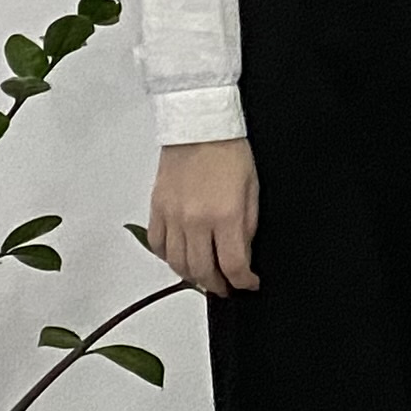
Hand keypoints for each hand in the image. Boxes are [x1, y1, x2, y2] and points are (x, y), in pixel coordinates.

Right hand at [149, 138, 259, 297]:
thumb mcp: (252, 189)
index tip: (248, 284)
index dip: (242, 282)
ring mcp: (173, 215)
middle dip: (217, 286)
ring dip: (192, 277)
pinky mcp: (157, 207)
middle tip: (226, 287)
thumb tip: (243, 254)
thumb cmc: (230, 149)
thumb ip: (247, 226)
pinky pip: (158, 244)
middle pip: (202, 271)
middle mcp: (196, 220)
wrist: (200, 123)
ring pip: (177, 264)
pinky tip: (180, 257)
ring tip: (205, 277)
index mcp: (225, 215)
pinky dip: (168, 257)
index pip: (232, 265)